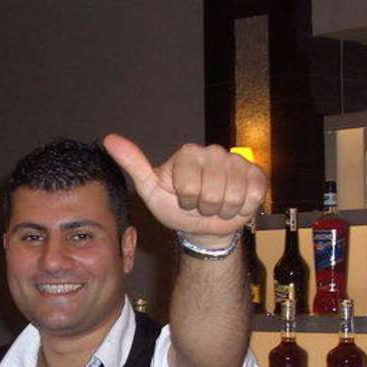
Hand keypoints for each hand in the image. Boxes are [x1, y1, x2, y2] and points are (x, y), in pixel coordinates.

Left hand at [103, 134, 266, 244]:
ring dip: (224, 210)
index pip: (188, 186)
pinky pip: (254, 195)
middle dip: (206, 208)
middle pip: (212, 193)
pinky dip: (244, 208)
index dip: (187, 202)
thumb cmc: (176, 208)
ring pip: (234, 195)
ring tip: (218, 206)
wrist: (205, 226)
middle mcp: (214, 151)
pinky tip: (236, 203)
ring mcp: (237, 161)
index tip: (184, 200)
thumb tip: (109, 139)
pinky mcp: (257, 173)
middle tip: (202, 205)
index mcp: (188, 153)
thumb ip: (134, 165)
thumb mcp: (151, 191)